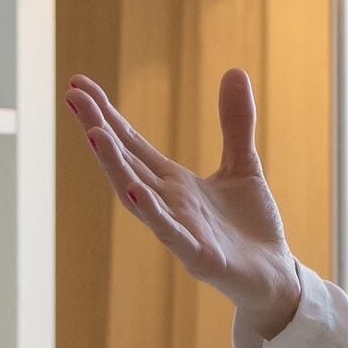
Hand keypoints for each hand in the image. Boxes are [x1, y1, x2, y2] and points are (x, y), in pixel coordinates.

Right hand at [66, 69, 306, 346]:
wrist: (275, 277)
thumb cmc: (251, 228)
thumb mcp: (244, 165)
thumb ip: (235, 123)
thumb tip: (235, 70)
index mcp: (173, 183)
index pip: (132, 143)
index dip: (106, 114)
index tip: (78, 85)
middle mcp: (168, 204)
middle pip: (126, 162)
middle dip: (98, 129)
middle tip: (72, 97)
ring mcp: (179, 230)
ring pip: (137, 196)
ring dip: (114, 166)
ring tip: (93, 134)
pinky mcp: (199, 256)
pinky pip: (170, 233)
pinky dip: (152, 213)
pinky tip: (134, 191)